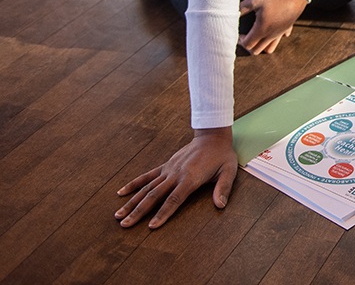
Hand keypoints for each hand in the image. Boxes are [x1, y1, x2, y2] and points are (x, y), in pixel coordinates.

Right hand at [114, 127, 236, 229]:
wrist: (212, 136)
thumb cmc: (222, 156)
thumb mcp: (229, 171)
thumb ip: (223, 188)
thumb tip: (220, 206)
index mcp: (190, 178)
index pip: (174, 199)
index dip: (163, 213)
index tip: (151, 226)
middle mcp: (175, 175)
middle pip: (154, 196)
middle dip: (139, 211)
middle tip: (124, 225)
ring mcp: (168, 170)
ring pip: (147, 188)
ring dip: (132, 202)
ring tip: (118, 215)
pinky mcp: (165, 166)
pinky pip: (147, 176)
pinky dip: (134, 184)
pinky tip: (120, 192)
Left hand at [238, 0, 307, 54]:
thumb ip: (241, 8)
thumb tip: (230, 13)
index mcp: (262, 29)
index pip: (247, 45)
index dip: (240, 41)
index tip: (239, 33)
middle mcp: (271, 34)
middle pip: (257, 50)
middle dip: (248, 46)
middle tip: (245, 36)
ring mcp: (280, 32)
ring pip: (269, 48)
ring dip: (260, 45)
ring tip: (257, 36)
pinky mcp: (287, 28)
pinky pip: (280, 38)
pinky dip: (274, 37)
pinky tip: (271, 29)